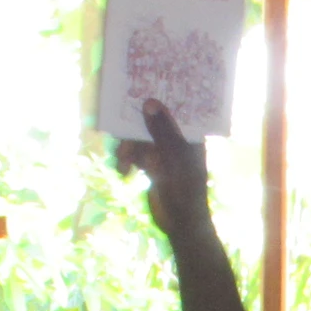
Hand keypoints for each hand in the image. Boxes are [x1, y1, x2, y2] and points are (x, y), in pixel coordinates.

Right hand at [112, 102, 212, 234]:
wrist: (180, 223)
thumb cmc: (184, 190)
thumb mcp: (173, 157)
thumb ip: (162, 130)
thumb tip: (150, 102)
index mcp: (190, 135)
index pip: (174, 109)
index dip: (158, 98)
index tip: (138, 87)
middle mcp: (177, 140)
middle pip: (150, 123)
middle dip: (133, 131)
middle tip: (120, 137)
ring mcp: (163, 152)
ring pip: (138, 139)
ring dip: (127, 149)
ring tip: (122, 163)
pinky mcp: (151, 165)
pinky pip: (134, 154)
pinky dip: (126, 161)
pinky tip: (124, 173)